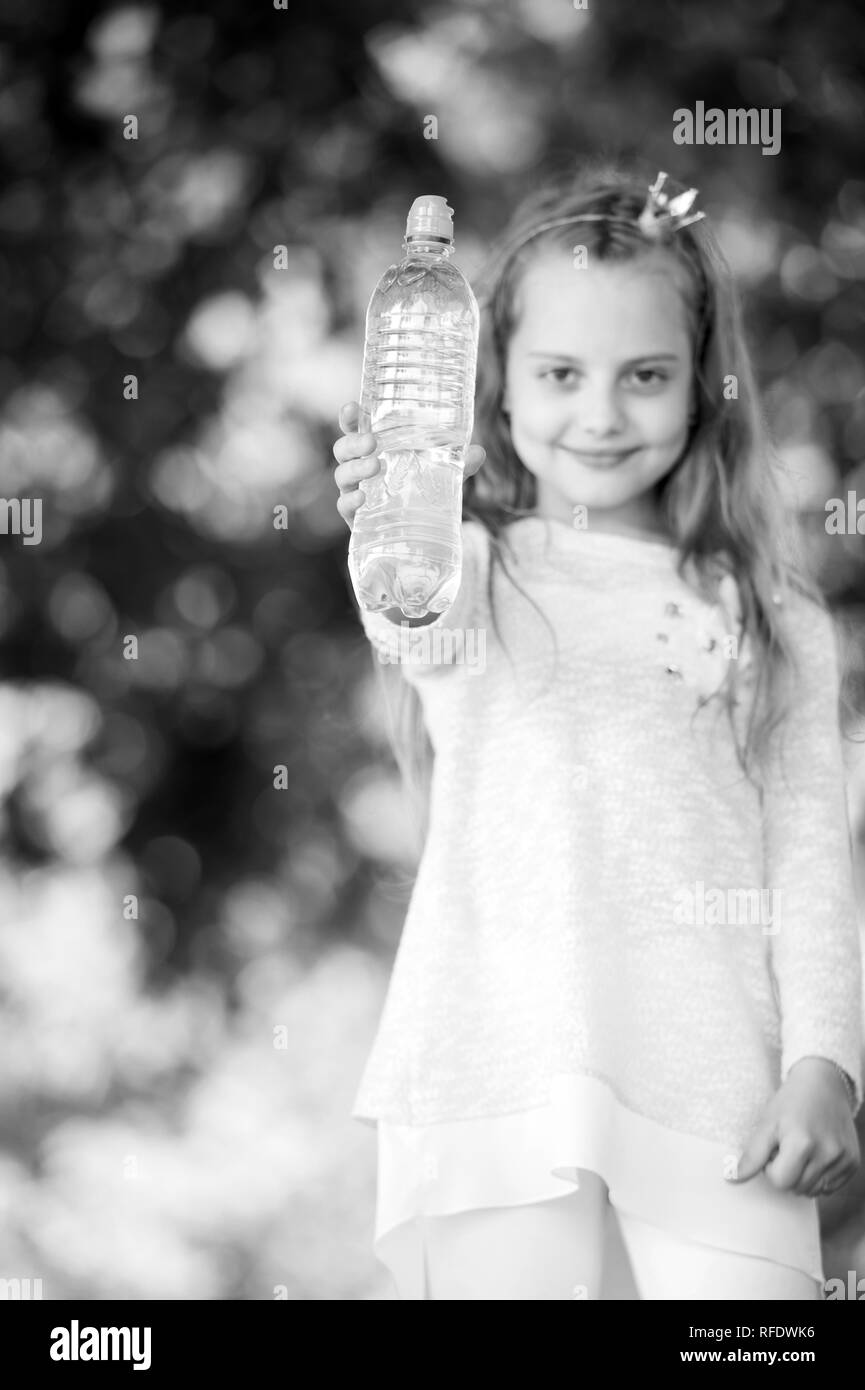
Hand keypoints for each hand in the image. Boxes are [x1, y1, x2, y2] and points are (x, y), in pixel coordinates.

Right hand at [331, 401, 485, 531]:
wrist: (420, 535)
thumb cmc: (422, 493)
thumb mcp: (443, 476)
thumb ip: (458, 464)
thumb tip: (479, 452)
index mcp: (375, 450)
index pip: (355, 428)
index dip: (350, 417)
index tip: (353, 409)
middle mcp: (360, 468)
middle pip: (343, 449)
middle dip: (353, 442)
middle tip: (372, 442)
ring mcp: (355, 492)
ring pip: (342, 475)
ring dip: (355, 469)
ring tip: (375, 466)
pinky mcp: (355, 518)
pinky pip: (343, 506)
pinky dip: (349, 501)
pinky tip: (362, 498)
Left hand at [726, 1057, 859, 1196]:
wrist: (823, 1083)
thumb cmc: (790, 1102)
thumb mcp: (767, 1123)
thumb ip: (752, 1155)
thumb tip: (732, 1178)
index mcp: (802, 1143)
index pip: (780, 1182)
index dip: (771, 1169)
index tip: (773, 1150)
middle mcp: (827, 1153)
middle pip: (797, 1188)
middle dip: (787, 1173)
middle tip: (787, 1147)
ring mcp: (843, 1159)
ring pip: (814, 1191)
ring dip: (803, 1177)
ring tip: (802, 1150)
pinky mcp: (853, 1162)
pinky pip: (831, 1187)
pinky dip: (820, 1176)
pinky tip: (816, 1154)